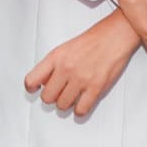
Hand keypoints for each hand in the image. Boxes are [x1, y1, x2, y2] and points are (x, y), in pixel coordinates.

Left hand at [25, 10, 140, 116]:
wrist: (114, 36)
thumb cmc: (92, 41)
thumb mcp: (65, 48)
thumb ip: (52, 65)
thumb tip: (44, 83)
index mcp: (56, 57)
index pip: (32, 80)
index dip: (32, 88)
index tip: (35, 90)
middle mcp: (66, 68)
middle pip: (47, 97)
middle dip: (52, 97)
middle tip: (59, 92)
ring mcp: (80, 79)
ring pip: (62, 106)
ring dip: (66, 103)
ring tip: (72, 96)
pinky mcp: (95, 88)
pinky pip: (80, 110)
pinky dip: (80, 110)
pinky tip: (82, 102)